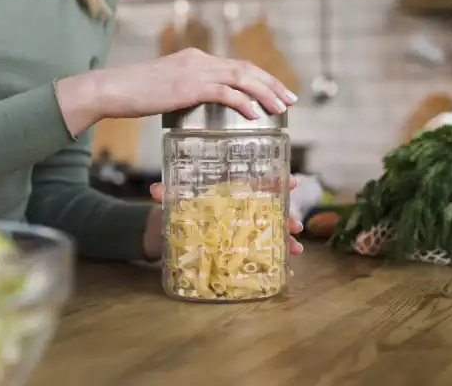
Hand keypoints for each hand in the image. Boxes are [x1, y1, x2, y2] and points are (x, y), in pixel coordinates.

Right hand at [56, 48, 297, 134]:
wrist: (112, 90)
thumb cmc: (136, 94)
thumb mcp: (168, 89)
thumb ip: (188, 93)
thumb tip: (203, 108)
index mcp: (197, 60)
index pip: (238, 66)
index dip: (262, 78)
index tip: (279, 92)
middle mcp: (200, 61)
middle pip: (247, 69)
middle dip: (273, 84)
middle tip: (291, 99)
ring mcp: (195, 72)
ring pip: (242, 78)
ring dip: (265, 93)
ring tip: (282, 108)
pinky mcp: (189, 86)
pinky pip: (225, 93)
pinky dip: (244, 102)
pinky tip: (255, 115)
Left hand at [143, 178, 304, 259]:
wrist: (162, 235)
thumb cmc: (173, 214)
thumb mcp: (171, 204)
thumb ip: (166, 196)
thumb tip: (156, 190)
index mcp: (230, 196)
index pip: (258, 185)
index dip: (277, 182)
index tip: (294, 182)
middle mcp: (241, 213)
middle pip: (272, 211)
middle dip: (288, 217)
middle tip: (296, 226)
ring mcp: (242, 233)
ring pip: (271, 233)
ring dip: (286, 241)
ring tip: (295, 250)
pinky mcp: (238, 252)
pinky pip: (261, 255)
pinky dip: (275, 261)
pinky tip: (287, 270)